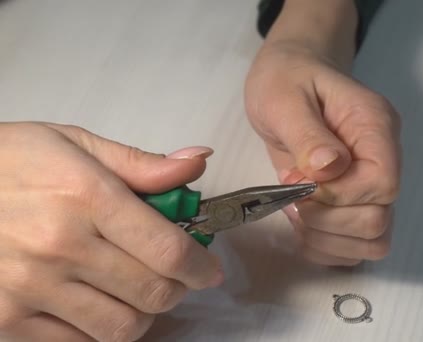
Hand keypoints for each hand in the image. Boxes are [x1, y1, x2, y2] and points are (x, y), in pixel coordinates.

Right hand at [0, 123, 222, 340]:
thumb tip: (198, 161)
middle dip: (177, 288)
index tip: (208, 269)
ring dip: (142, 313)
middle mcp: (60, 247)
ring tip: (134, 290)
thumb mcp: (76, 145)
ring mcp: (30, 289)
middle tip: (174, 276)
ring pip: (121, 328)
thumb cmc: (11, 162)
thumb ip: (142, 164)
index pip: (167, 250)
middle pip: (153, 293)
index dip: (200, 266)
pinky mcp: (7, 320)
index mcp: (86, 197)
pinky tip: (94, 302)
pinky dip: (99, 329)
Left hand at [245, 41, 400, 265]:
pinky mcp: (356, 204)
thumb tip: (330, 168)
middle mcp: (384, 159)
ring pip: (373, 241)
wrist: (288, 79)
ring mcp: (372, 185)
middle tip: (292, 197)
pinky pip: (354, 248)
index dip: (338, 196)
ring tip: (295, 210)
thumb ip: (308, 135)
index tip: (299, 182)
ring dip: (326, 237)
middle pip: (379, 219)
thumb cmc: (285, 80)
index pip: (383, 183)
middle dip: (327, 219)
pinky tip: (301, 222)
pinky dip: (325, 246)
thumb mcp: (283, 99)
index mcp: (375, 126)